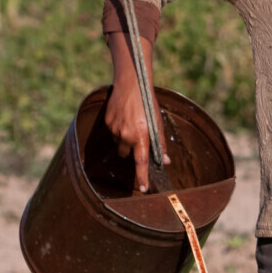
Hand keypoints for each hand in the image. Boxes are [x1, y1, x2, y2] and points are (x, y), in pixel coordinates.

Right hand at [103, 32, 166, 191]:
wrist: (131, 84)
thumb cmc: (148, 103)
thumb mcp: (158, 122)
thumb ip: (160, 143)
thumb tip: (165, 160)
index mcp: (141, 136)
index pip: (141, 162)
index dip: (142, 177)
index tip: (142, 188)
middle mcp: (126, 135)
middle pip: (125, 154)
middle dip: (130, 150)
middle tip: (136, 137)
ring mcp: (114, 129)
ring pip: (118, 143)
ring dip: (124, 139)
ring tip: (131, 122)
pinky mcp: (107, 122)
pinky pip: (112, 133)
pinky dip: (118, 129)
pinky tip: (123, 117)